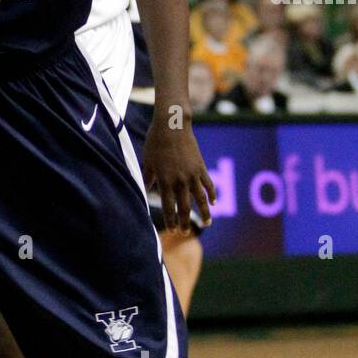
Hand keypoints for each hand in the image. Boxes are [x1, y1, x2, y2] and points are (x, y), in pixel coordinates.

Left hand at [142, 112, 215, 234]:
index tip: (172, 230)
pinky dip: (212, 194)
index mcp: (165, 180)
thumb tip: (143, 192)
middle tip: (184, 233)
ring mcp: (192, 174)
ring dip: (204, 213)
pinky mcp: (201, 167)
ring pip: (200, 199)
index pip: (168, 206)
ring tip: (207, 224)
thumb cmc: (155, 142)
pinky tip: (214, 203)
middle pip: (185, 207)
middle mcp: (180, 180)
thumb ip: (148, 178)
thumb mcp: (148, 162)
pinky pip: (208, 184)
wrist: (172, 125)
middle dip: (184, 221)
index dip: (170, 220)